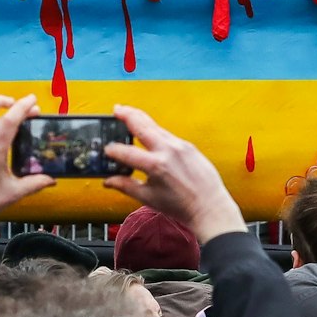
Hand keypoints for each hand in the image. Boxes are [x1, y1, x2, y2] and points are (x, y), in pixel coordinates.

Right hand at [103, 103, 244, 243]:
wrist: (210, 207)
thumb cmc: (181, 206)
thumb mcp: (149, 198)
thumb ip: (126, 186)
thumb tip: (108, 180)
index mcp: (155, 165)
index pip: (126, 152)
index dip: (113, 150)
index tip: (107, 149)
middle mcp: (168, 150)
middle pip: (142, 125)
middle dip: (127, 115)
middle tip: (116, 109)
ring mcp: (180, 146)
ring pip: (155, 126)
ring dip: (140, 118)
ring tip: (128, 113)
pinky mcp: (188, 146)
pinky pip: (167, 134)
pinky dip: (155, 130)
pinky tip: (149, 131)